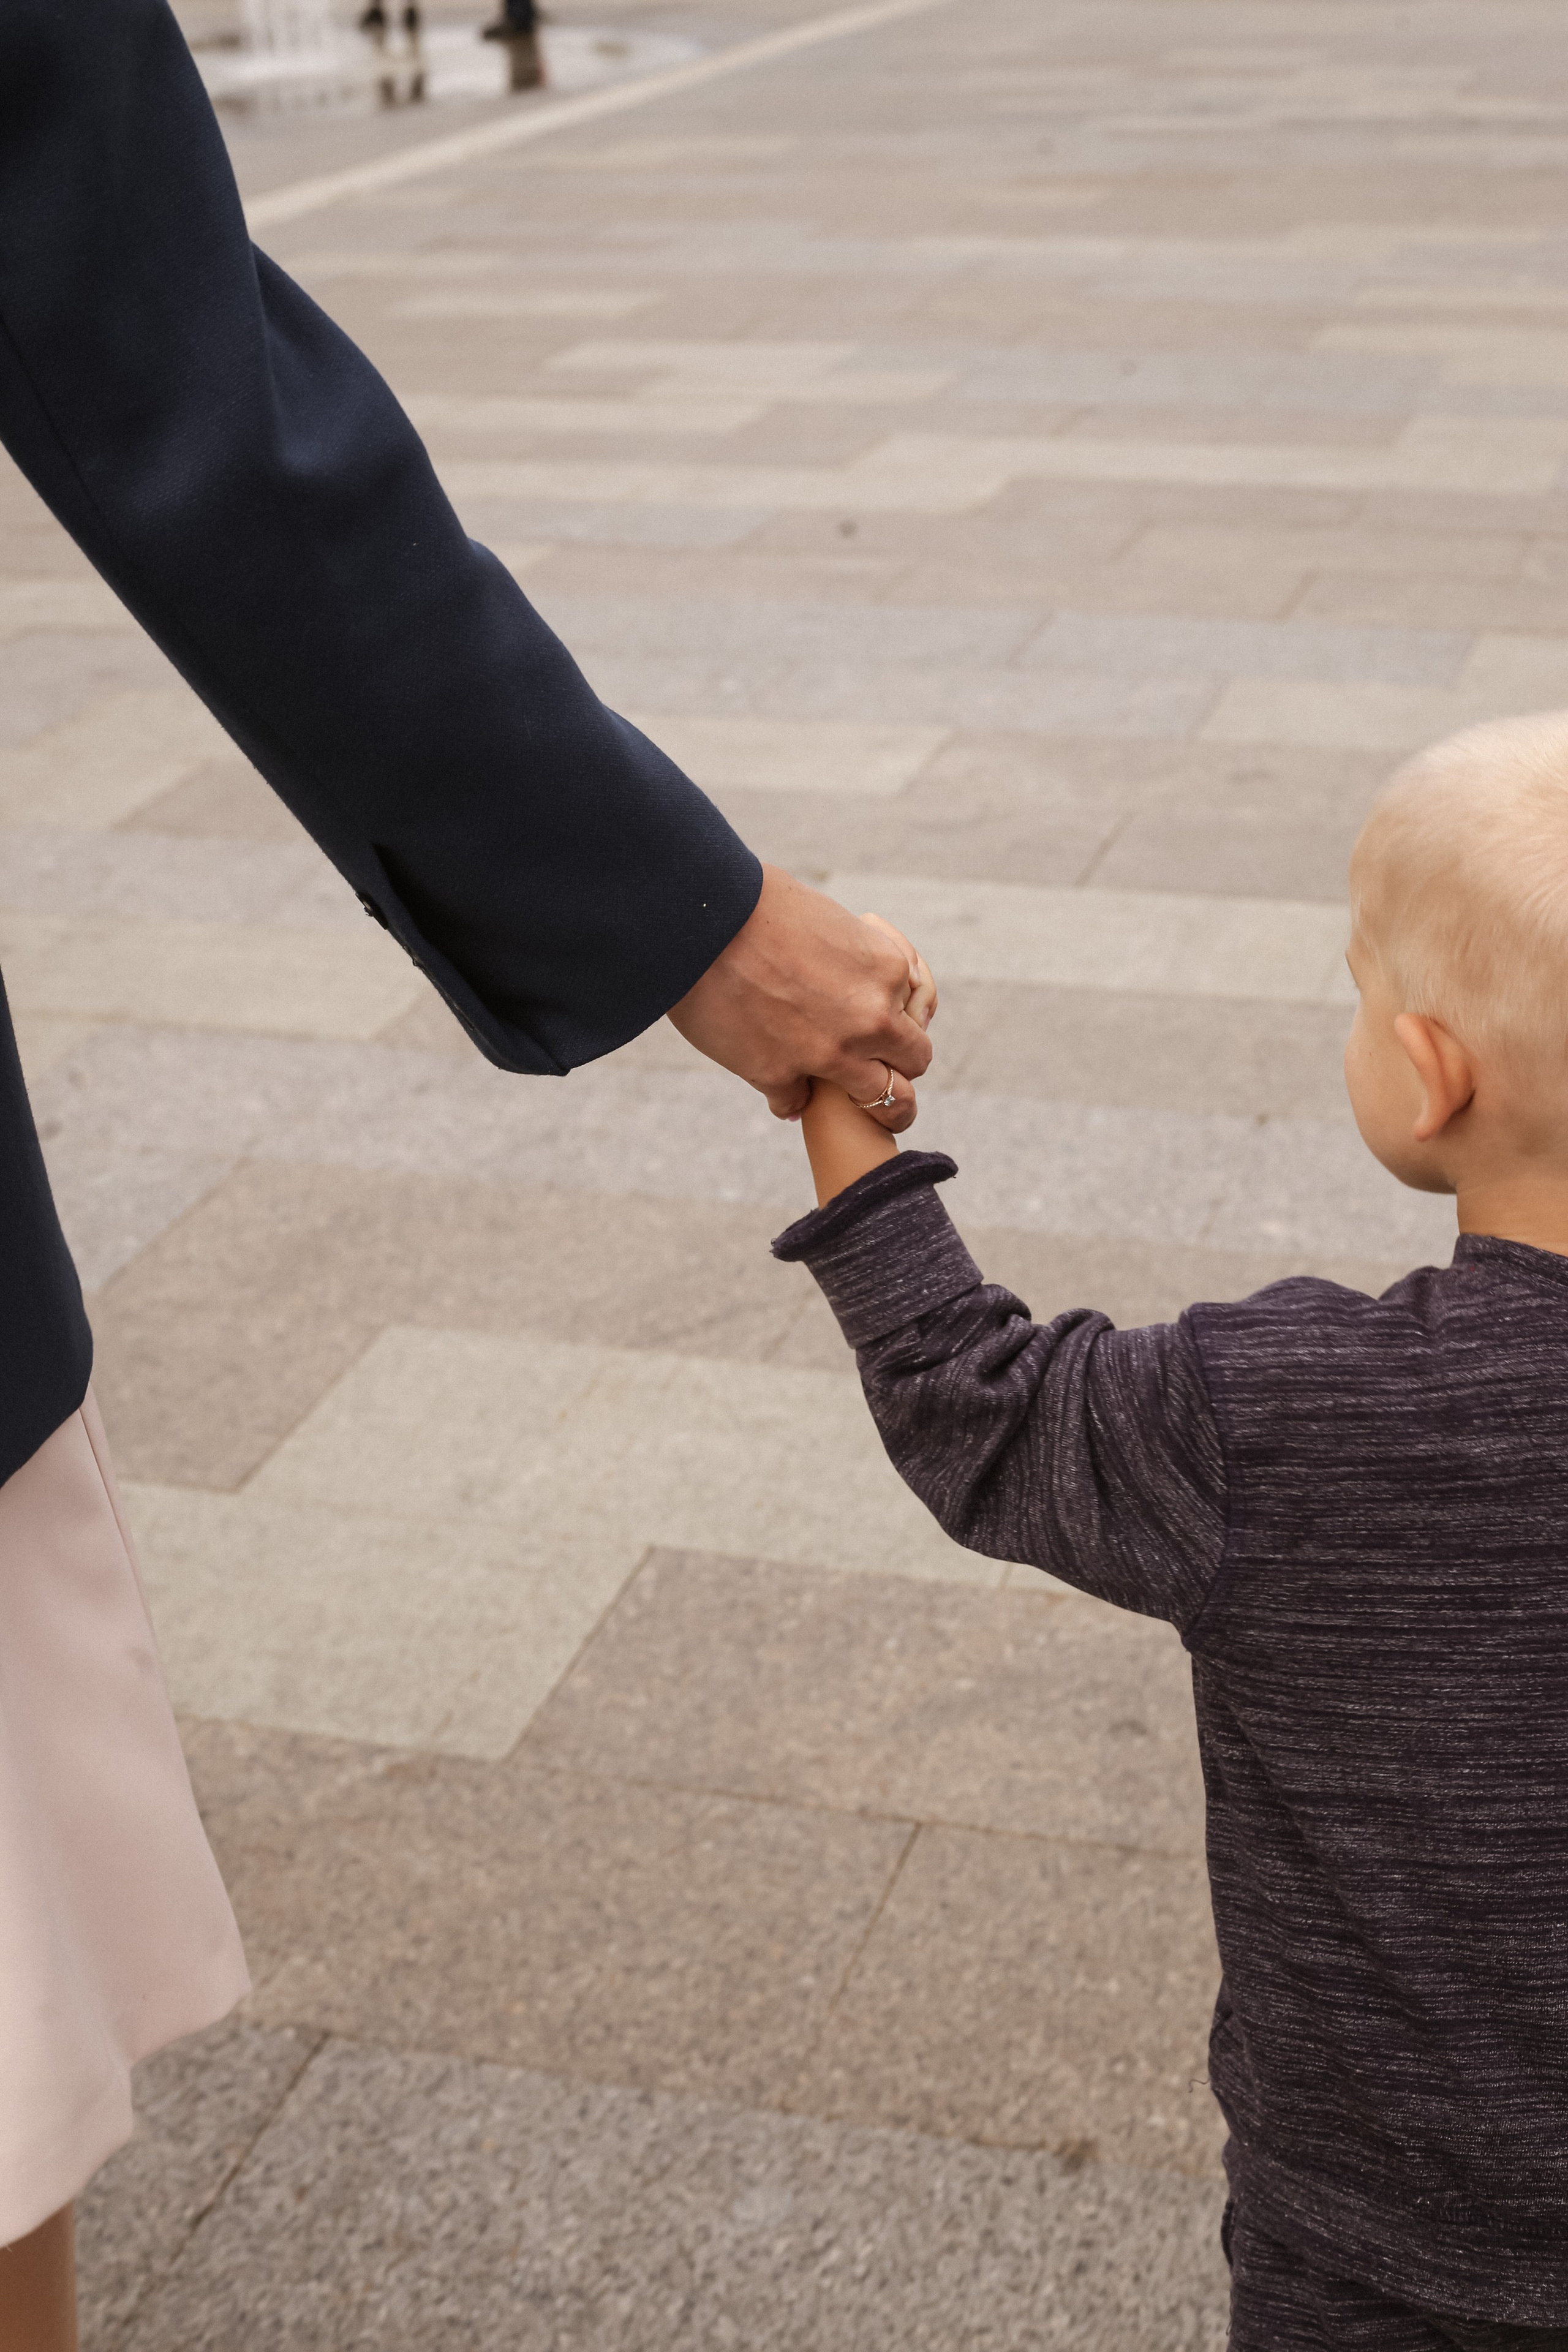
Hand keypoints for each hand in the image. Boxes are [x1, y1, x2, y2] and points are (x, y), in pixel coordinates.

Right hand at [669, 863, 933, 1130]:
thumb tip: (857, 975)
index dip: (898, 1022)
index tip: (881, 1027)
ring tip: (860, 1108)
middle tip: (884, 1074)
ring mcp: (827, 1053)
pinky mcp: (777, 1075)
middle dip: (900, 1069)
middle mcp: (869, 1018)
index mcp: (886, 971)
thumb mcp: (830, 920)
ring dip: (872, 1105)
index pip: (917, 1014)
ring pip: (881, 1099)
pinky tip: (778, 1088)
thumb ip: (856, 956)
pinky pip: (796, 1105)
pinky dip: (788, 1099)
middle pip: (914, 1063)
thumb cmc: (759, 903)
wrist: (701, 918)